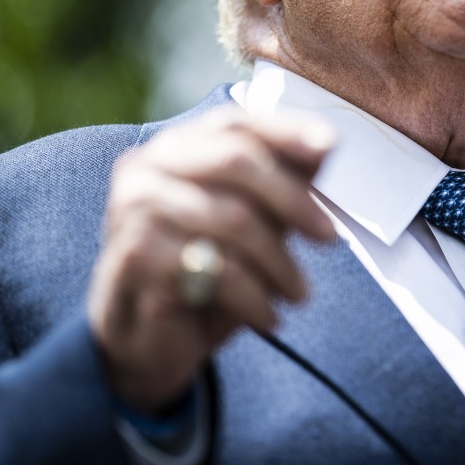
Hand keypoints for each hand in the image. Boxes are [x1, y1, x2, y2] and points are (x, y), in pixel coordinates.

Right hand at [86, 107, 335, 412]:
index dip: (286, 130)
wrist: (147, 341)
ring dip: (279, 262)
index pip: (235, 123)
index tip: (329, 144)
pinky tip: (269, 315)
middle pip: (235, 160)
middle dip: (293, 199)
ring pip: (233, 218)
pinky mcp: (136, 255)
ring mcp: (135, 208)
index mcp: (176, 148)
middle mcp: (147, 167)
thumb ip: (285, 180)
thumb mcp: (254, 222)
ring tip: (299, 292)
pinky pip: (217, 269)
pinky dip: (254, 297)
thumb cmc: (205, 271)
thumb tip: (326, 142)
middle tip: (329, 237)